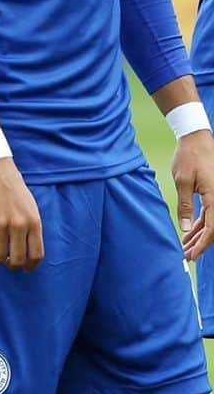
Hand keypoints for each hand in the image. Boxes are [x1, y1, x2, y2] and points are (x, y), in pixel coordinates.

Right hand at [0, 158, 43, 271]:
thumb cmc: (13, 187)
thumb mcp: (30, 206)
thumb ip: (31, 227)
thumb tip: (27, 250)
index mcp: (33, 222)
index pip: (36, 255)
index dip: (30, 266)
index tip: (25, 268)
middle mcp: (18, 225)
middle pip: (17, 259)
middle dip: (12, 266)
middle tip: (7, 263)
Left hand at [171, 128, 213, 259]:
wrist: (196, 139)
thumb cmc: (189, 157)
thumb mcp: (182, 181)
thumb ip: (184, 205)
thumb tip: (185, 227)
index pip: (212, 229)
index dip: (202, 244)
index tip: (191, 254)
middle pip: (213, 228)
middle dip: (200, 243)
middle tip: (186, 255)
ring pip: (210, 222)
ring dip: (199, 235)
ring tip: (185, 247)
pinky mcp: (212, 194)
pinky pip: (208, 214)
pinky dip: (199, 224)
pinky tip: (189, 232)